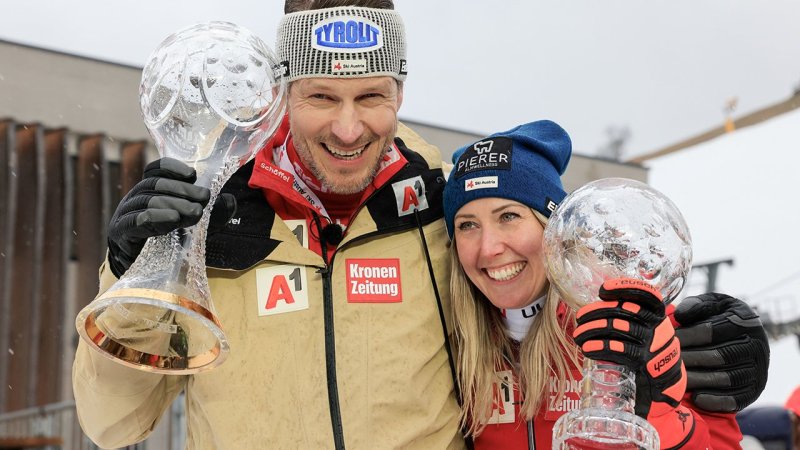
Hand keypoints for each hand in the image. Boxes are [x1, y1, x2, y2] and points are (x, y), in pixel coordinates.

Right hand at [107, 157, 235, 277]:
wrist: (142, 275)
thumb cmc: (168, 244)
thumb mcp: (196, 226)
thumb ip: (213, 213)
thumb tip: (231, 200)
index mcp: (150, 192)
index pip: (154, 170)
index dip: (171, 168)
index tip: (193, 175)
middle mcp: (135, 199)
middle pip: (154, 184)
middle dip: (182, 189)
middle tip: (204, 198)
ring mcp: (125, 214)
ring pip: (147, 200)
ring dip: (174, 204)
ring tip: (195, 212)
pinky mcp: (121, 233)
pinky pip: (136, 220)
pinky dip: (156, 217)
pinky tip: (173, 219)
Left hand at [574, 278, 694, 447]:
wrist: (664, 387)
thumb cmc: (648, 354)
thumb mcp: (644, 332)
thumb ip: (628, 317)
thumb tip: (597, 306)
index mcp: (658, 315)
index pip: (647, 294)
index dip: (625, 288)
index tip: (604, 289)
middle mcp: (659, 327)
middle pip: (624, 310)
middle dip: (596, 311)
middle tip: (579, 317)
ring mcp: (653, 345)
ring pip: (617, 328)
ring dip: (592, 330)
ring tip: (578, 335)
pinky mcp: (645, 363)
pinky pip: (618, 349)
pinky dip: (599, 348)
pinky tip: (587, 349)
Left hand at [672, 292, 769, 412]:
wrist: (743, 341)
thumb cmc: (719, 318)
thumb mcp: (712, 305)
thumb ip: (696, 305)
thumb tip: (679, 315)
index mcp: (745, 320)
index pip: (710, 330)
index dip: (685, 336)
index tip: (666, 340)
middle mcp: (757, 346)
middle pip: (717, 356)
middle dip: (687, 359)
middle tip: (664, 363)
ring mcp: (758, 370)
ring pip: (724, 378)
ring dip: (696, 380)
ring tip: (673, 380)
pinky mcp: (754, 391)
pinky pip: (734, 399)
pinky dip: (713, 400)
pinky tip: (694, 397)